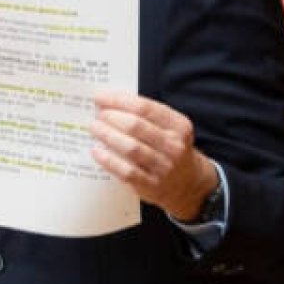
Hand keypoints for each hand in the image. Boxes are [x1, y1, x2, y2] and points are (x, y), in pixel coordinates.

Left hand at [90, 92, 218, 220]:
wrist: (188, 183)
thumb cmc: (170, 148)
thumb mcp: (171, 128)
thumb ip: (147, 115)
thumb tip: (110, 103)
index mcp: (179, 126)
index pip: (145, 107)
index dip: (119, 101)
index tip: (100, 97)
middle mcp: (174, 146)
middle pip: (136, 126)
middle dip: (112, 117)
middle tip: (97, 115)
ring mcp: (163, 167)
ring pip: (131, 148)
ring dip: (108, 135)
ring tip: (94, 128)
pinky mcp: (151, 185)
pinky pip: (127, 171)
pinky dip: (109, 160)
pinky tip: (97, 151)